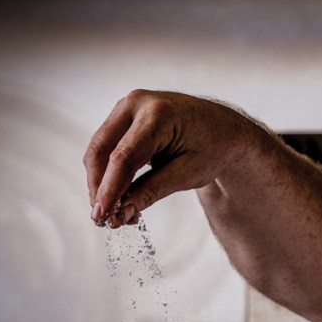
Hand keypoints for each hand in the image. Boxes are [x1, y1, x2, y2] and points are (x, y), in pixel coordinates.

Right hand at [83, 89, 255, 227]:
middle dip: (97, 186)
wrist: (223, 129)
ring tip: (110, 211)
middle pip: (101, 149)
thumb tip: (122, 214)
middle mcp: (137, 104)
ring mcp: (128, 107)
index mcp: (158, 114)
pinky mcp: (124, 116)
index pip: (122, 157)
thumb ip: (153, 191)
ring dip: (100, 181)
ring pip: (99, 148)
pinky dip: (107, 171)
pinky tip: (116, 196)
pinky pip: (107, 145)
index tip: (102, 215)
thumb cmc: (212, 148)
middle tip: (100, 218)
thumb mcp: (187, 174)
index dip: (108, 189)